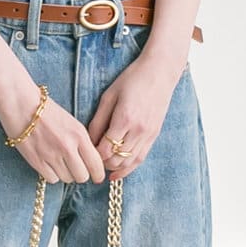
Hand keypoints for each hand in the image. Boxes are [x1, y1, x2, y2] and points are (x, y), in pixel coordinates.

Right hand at [0, 74, 108, 183]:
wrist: (21, 103)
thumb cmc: (46, 110)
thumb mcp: (72, 123)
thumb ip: (82, 143)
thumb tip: (90, 162)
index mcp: (79, 135)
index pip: (96, 165)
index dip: (98, 174)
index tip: (96, 176)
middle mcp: (68, 147)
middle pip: (82, 176)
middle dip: (81, 174)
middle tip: (75, 168)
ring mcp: (51, 155)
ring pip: (67, 179)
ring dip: (65, 174)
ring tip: (59, 162)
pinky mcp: (36, 161)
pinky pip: (52, 179)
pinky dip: (52, 175)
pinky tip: (49, 164)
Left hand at [84, 53, 186, 180]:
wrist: (160, 73)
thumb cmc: (131, 80)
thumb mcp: (109, 97)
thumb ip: (98, 121)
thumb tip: (88, 141)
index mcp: (124, 119)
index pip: (105, 149)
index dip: (93, 155)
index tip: (85, 152)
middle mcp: (138, 130)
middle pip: (116, 159)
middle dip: (102, 163)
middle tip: (91, 160)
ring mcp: (149, 134)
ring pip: (129, 162)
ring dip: (114, 167)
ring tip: (102, 167)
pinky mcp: (154, 135)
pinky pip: (141, 158)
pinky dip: (128, 168)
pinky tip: (117, 173)